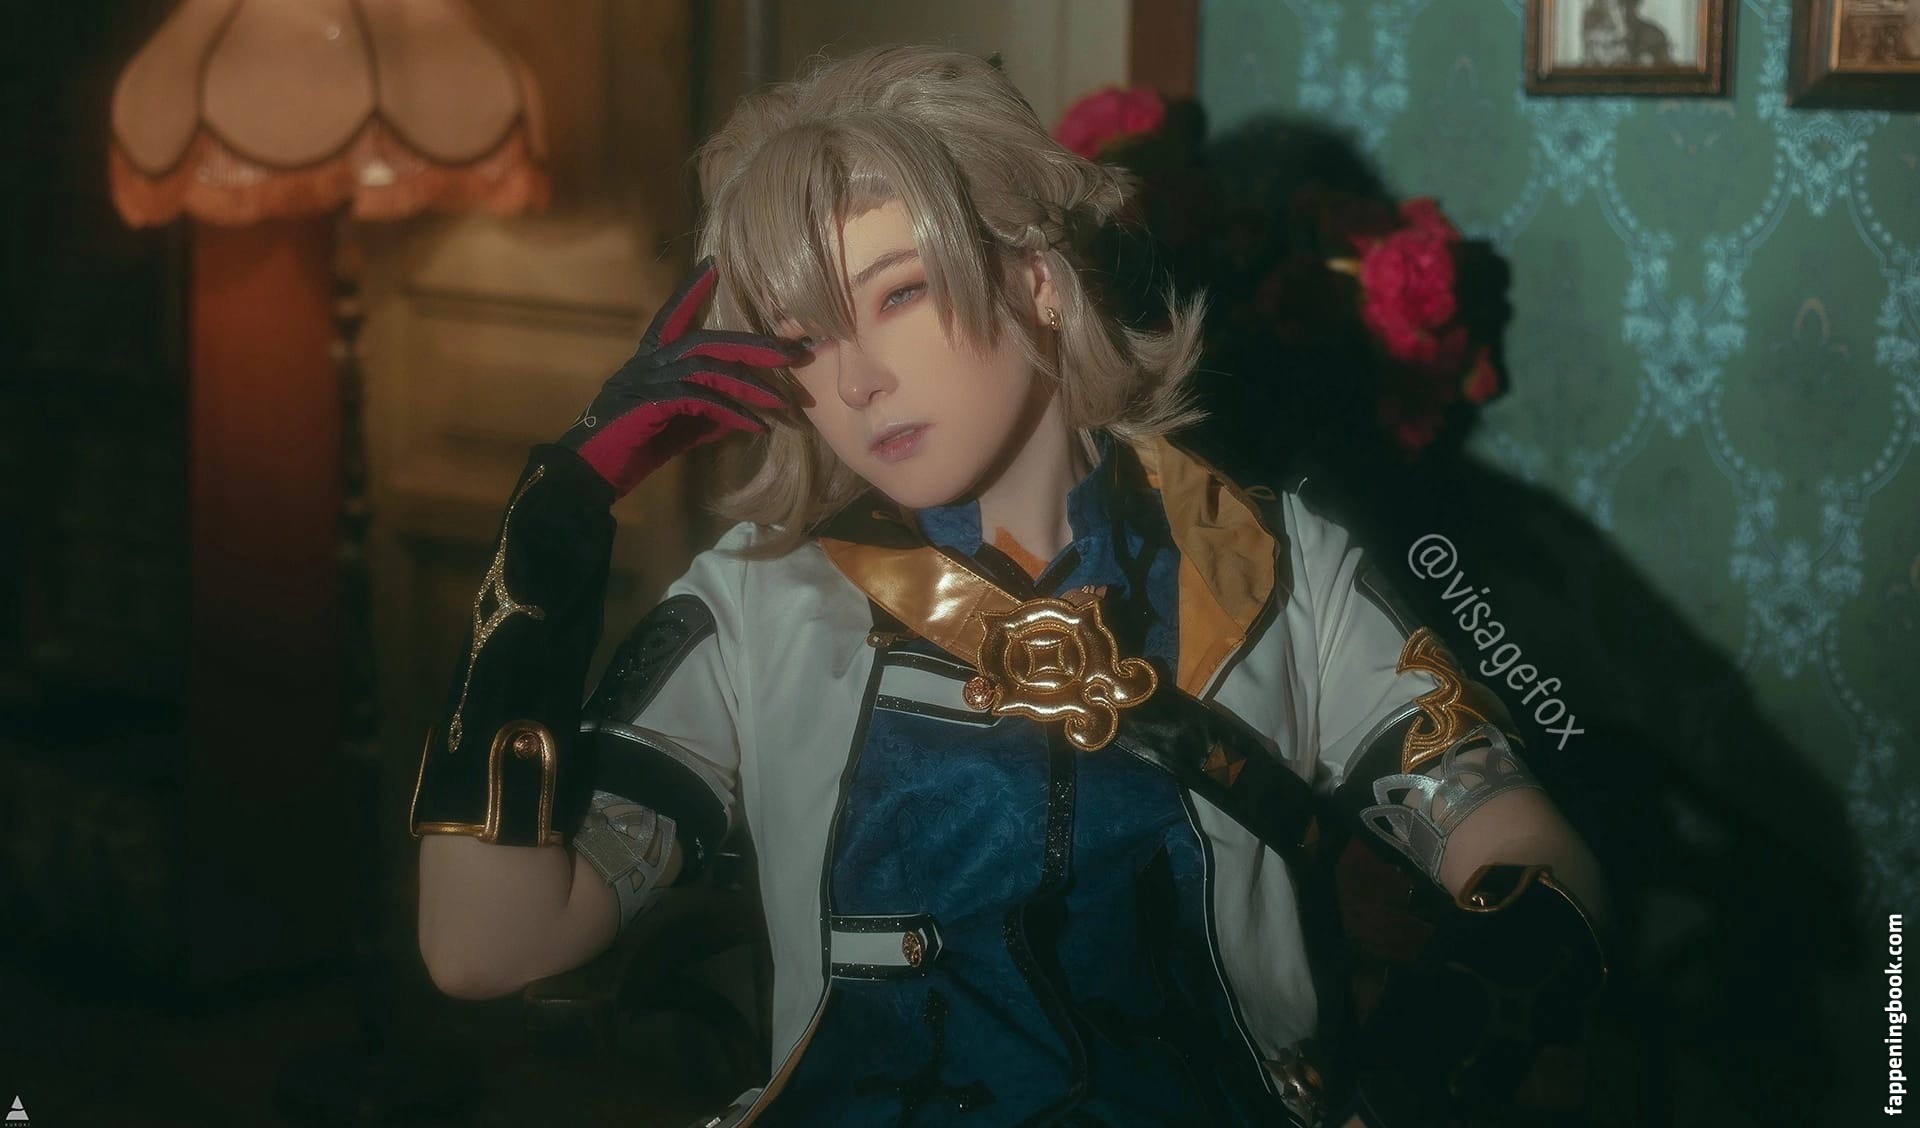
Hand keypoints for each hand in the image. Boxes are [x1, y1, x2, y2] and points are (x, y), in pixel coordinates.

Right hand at [559, 256, 804, 498]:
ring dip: (748, 384)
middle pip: (704, 340)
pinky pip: (700, 399)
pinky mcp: (650, 403)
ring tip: (782, 400)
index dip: (690, 290)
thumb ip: (705, 414)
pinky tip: (757, 426)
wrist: (591, 474)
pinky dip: (732, 412)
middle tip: (791, 352)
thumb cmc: (632, 449)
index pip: (672, 315)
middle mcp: (646, 362)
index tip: (712, 265)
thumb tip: (739, 414)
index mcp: (649, 360)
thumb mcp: (678, 427)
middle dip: (751, 346)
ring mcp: (646, 379)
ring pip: (705, 367)